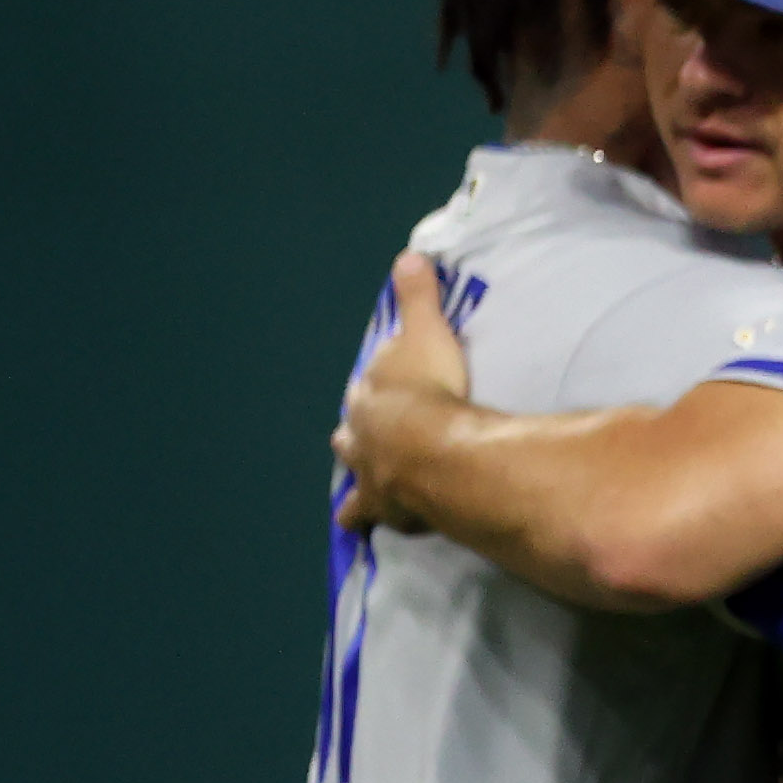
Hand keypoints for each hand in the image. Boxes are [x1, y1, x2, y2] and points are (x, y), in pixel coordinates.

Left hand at [332, 251, 470, 534]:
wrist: (432, 453)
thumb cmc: (429, 392)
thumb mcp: (426, 333)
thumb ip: (419, 298)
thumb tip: (409, 255)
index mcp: (369, 396)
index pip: (366, 392)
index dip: (375, 393)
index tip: (383, 393)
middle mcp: (360, 438)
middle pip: (350, 438)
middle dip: (356, 439)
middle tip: (365, 442)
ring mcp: (371, 476)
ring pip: (353, 480)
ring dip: (357, 483)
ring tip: (358, 493)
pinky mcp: (388, 510)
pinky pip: (374, 516)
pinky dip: (373, 520)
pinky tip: (372, 527)